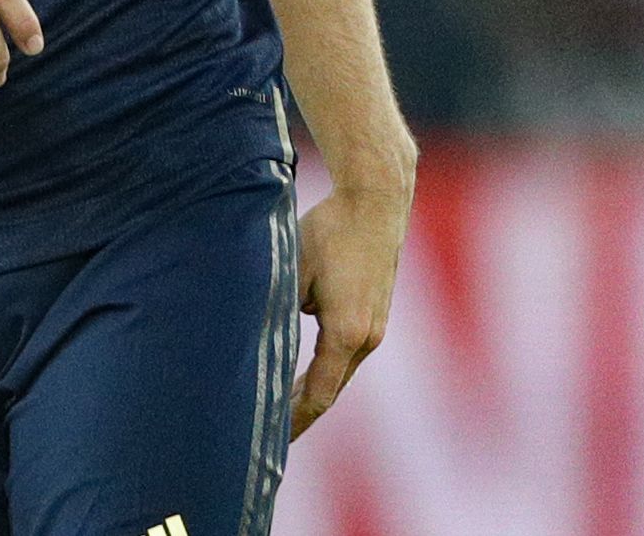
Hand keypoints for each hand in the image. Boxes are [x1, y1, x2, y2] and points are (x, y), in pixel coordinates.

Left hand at [289, 183, 410, 437]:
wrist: (375, 205)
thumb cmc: (329, 232)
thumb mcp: (293, 269)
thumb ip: (280, 306)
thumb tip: (268, 333)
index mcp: (346, 332)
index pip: (317, 393)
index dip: (293, 419)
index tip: (272, 438)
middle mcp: (367, 339)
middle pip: (329, 390)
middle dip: (299, 414)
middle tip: (269, 439)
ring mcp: (375, 330)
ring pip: (339, 374)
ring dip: (311, 392)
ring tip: (280, 414)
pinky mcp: (375, 317)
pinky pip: (346, 356)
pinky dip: (323, 372)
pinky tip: (302, 377)